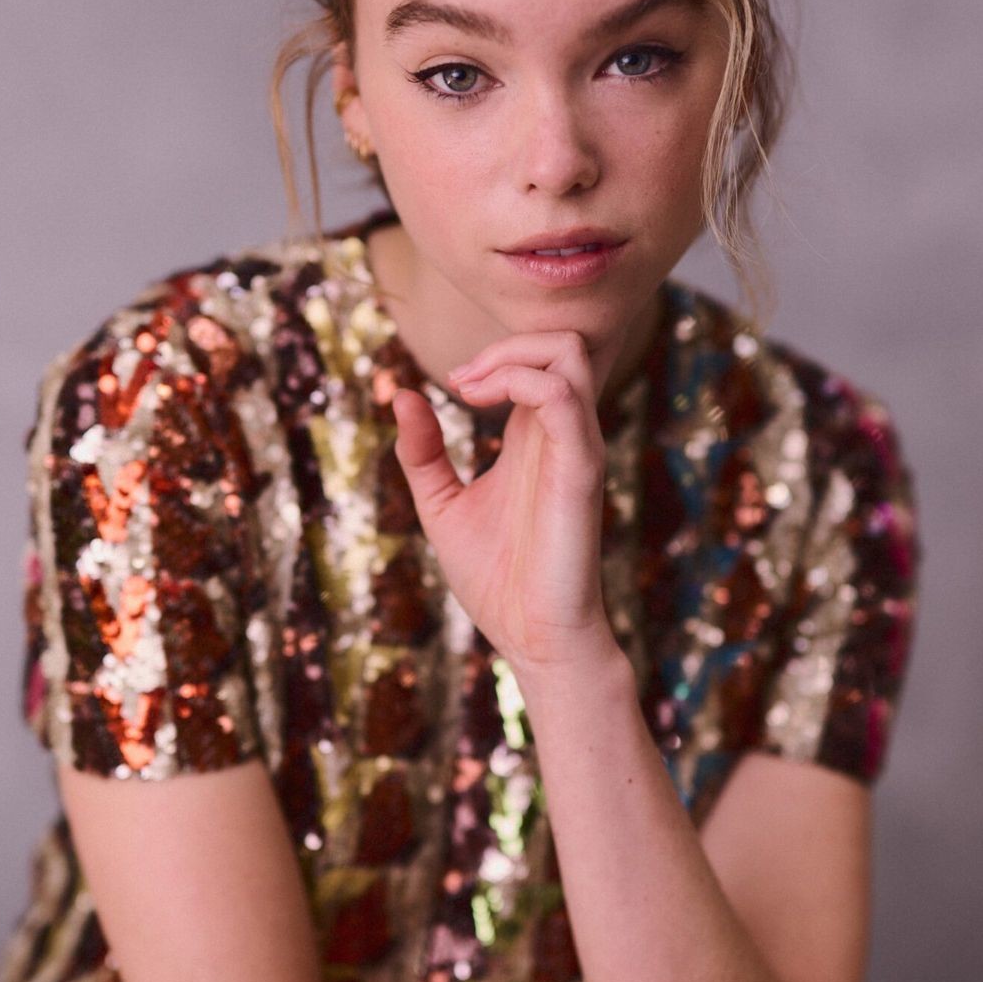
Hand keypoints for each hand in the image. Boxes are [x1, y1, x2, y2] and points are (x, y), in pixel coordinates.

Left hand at [389, 328, 620, 675]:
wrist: (533, 639)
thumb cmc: (498, 580)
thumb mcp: (441, 505)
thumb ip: (423, 452)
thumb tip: (401, 395)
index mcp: (536, 438)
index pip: (537, 360)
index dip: (492, 355)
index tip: (449, 385)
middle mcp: (562, 434)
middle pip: (563, 342)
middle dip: (505, 343)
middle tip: (459, 382)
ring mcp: (576, 447)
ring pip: (570, 354)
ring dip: (511, 354)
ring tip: (468, 389)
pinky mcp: (581, 469)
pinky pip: (563, 397)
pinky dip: (518, 381)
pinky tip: (478, 404)